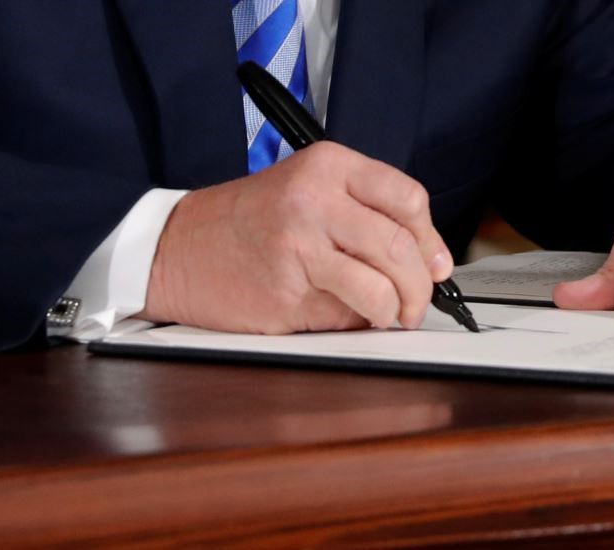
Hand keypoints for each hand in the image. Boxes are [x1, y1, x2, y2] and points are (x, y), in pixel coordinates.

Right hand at [139, 141, 452, 332]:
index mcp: (328, 166)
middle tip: (419, 303)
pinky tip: (347, 316)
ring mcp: (300, 246)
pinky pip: (346, 315)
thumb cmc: (248, 223)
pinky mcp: (287, 292)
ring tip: (389, 314)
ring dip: (396, 310)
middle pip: (401, 247)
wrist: (176, 249)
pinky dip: (358, 322)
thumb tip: (431, 263)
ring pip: (381, 287)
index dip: (431, 240)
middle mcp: (315, 199)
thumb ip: (368, 217)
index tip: (437, 265)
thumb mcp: (309, 192)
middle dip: (421, 287)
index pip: (409, 199)